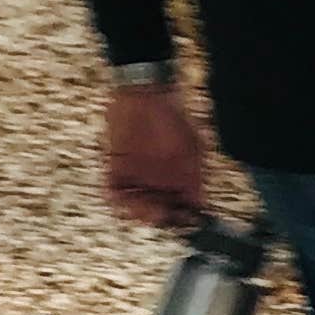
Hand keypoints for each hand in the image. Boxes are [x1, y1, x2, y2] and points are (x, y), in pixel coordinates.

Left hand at [103, 82, 207, 229]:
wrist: (143, 93)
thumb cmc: (173, 116)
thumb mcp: (194, 147)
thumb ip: (196, 177)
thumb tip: (201, 204)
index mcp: (182, 176)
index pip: (186, 206)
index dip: (186, 218)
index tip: (185, 222)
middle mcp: (160, 179)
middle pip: (160, 210)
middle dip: (161, 217)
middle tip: (160, 215)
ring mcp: (138, 175)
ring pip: (137, 205)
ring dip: (138, 213)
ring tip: (140, 211)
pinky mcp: (115, 167)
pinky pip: (112, 191)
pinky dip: (115, 201)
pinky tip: (122, 202)